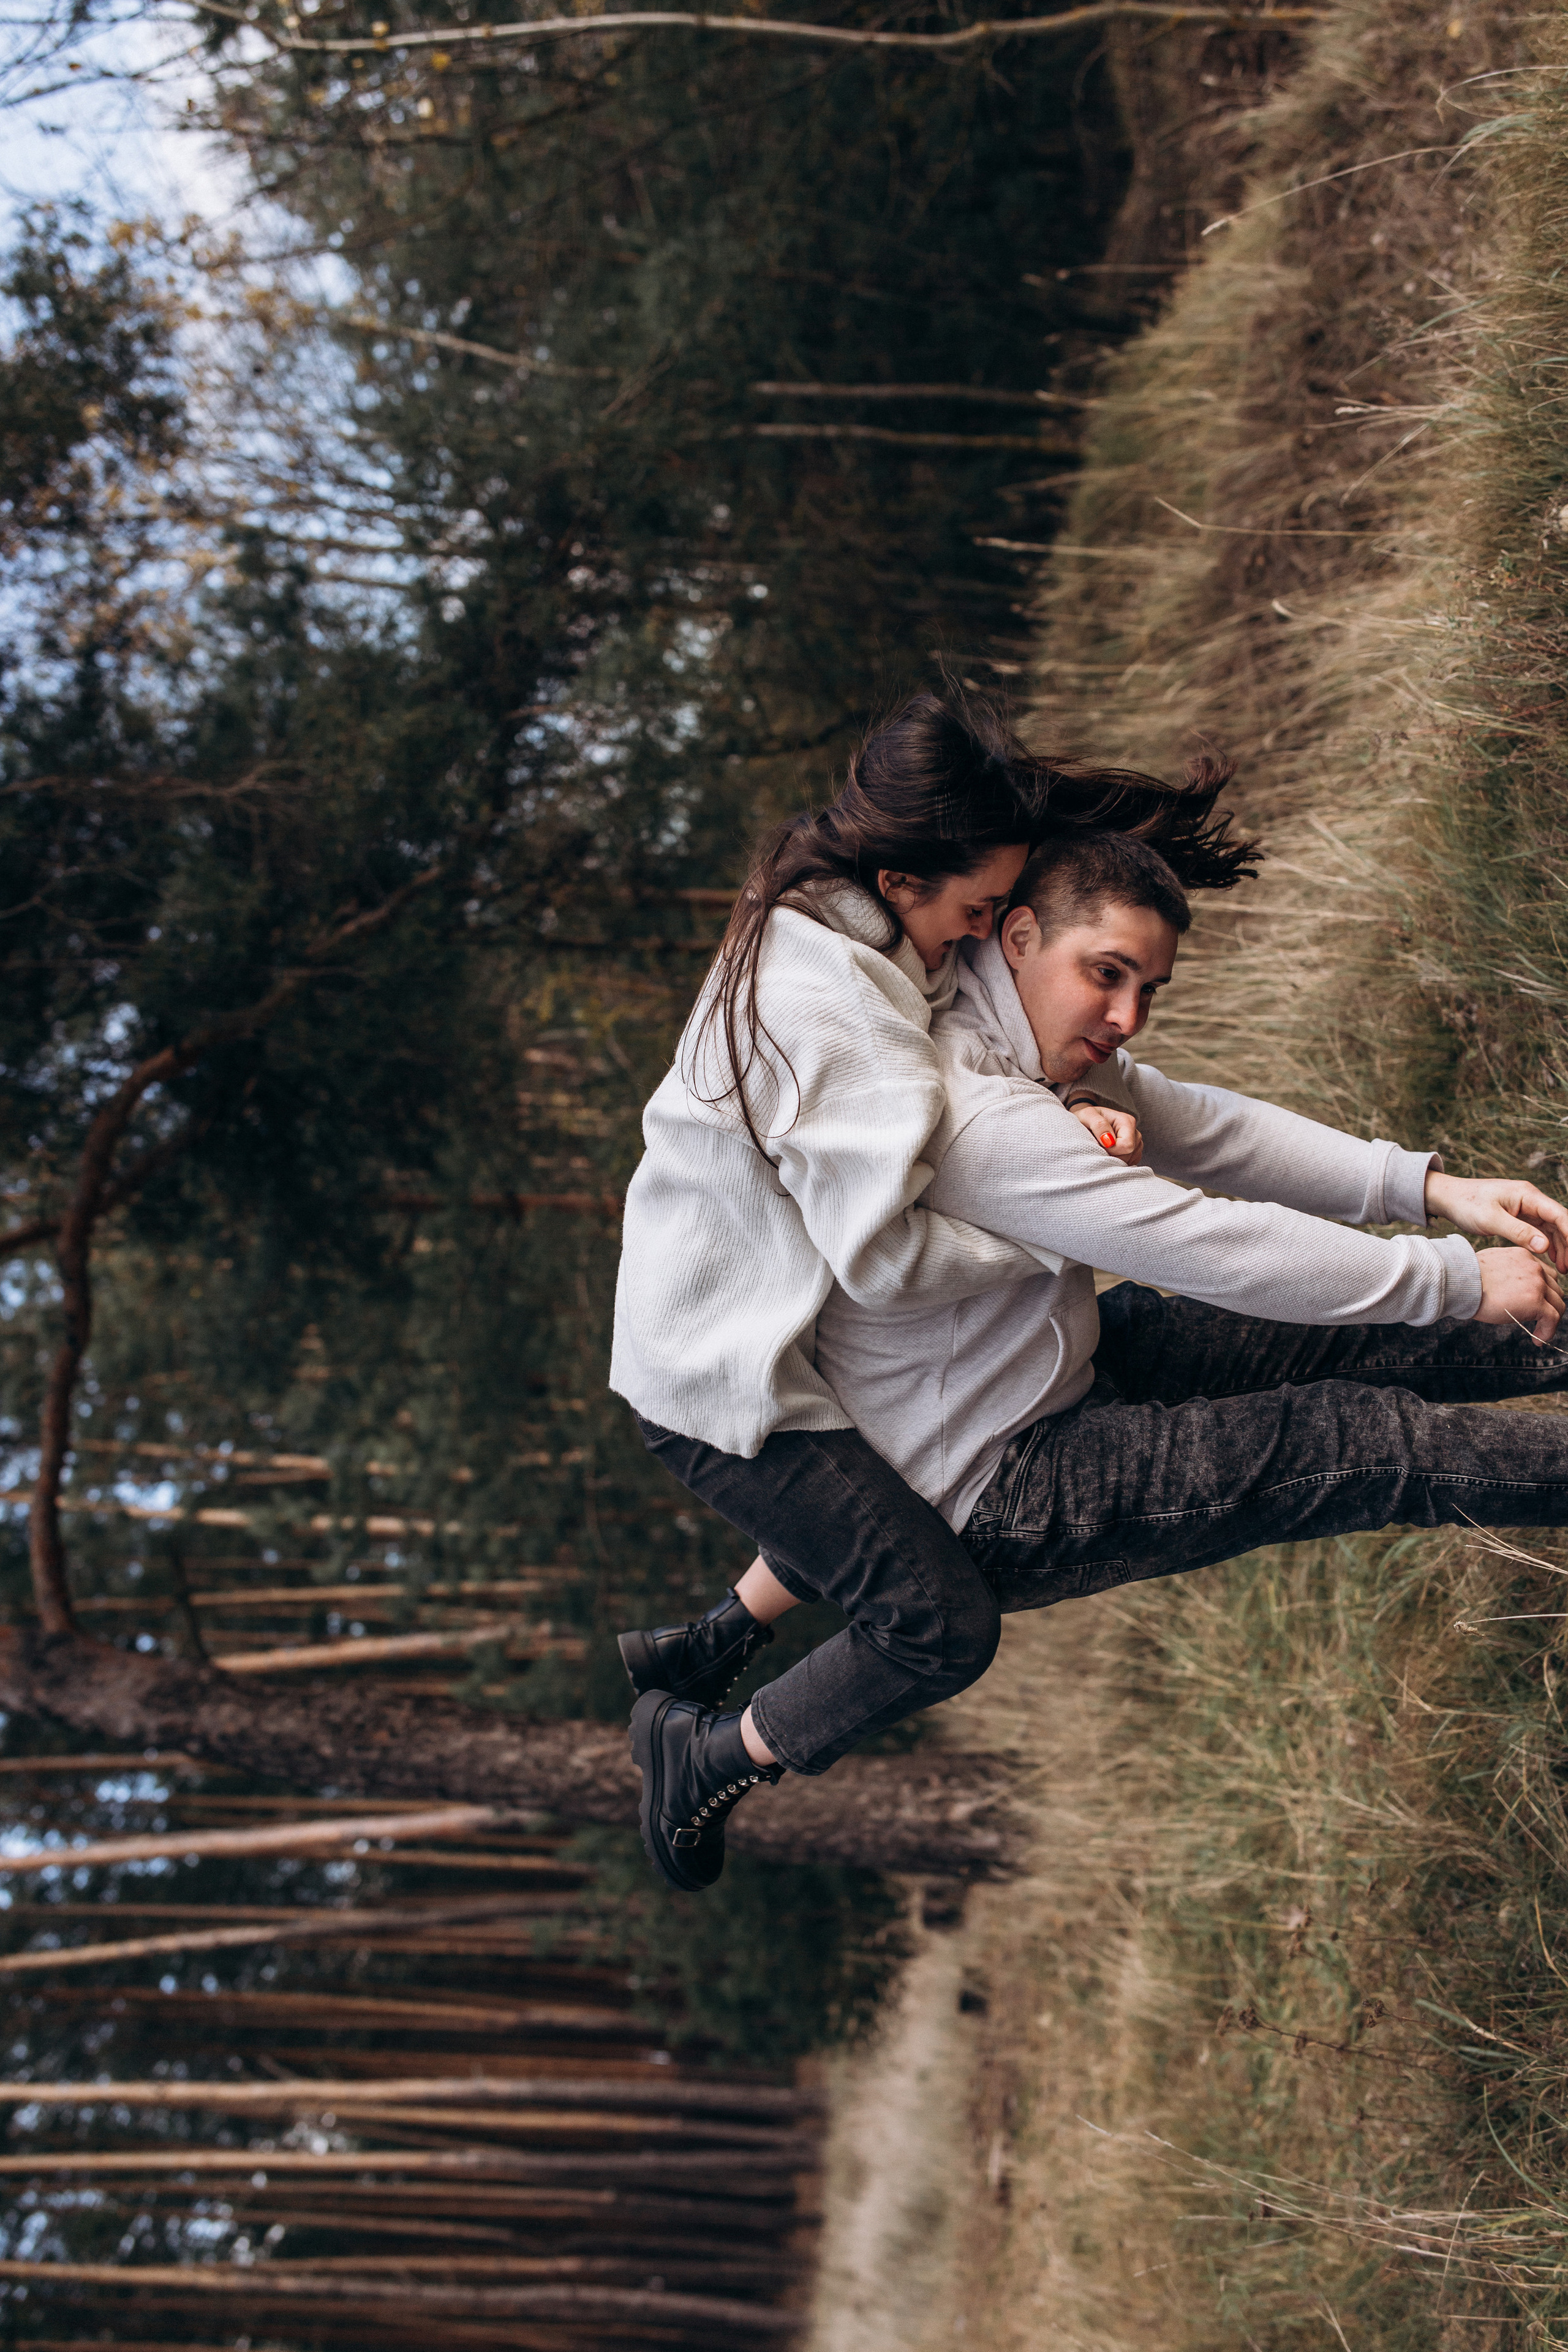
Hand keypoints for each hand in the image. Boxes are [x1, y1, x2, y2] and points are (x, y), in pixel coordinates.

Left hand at [1069, 1101, 1142, 1165]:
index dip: (1111, 1150)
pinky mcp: (1133, 1154)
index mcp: (1127, 1121)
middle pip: (1128, 1155)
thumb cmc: (1086, 1118)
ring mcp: (1136, 1144)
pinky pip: (1128, 1165)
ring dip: (1112, 1159)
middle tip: (1098, 1146)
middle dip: (1111, 1155)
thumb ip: (1099, 1125)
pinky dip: (1115, 1163)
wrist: (1086, 1122)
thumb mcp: (1087, 1115)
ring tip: (1102, 1149)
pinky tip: (1107, 1154)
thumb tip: (1109, 1141)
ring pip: (1128, 1161)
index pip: (1126, 1145)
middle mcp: (1135, 1133)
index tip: (1099, 1145)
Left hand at [1425, 1170, 1567, 1272]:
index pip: (1559, 1215)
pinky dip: (1546, 1244)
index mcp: (1527, 1195)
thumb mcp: (1491, 1220)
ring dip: (1559, 1246)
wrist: (1447, 1197)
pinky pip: (1540, 1230)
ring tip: (1562, 1268)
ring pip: (1551, 1228)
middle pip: (1559, 1222)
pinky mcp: (1519, 1216)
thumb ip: (1518, 1232)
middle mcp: (1531, 1199)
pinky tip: (1549, 1258)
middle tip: (1567, 1267)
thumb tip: (1545, 1246)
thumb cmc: (1466, 1204)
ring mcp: (1526, 1207)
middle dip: (1567, 1244)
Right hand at [1472, 1244, 1562, 1344]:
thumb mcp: (1492, 1266)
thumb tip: (1505, 1288)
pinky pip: (1553, 1318)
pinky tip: (1537, 1339)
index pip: (1545, 1273)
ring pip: (1558, 1304)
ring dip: (1550, 1319)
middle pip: (1554, 1289)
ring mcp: (1537, 1284)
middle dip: (1548, 1305)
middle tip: (1537, 1319)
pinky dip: (1548, 1331)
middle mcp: (1534, 1267)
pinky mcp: (1535, 1302)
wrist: (1460, 1282)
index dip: (1543, 1290)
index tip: (1534, 1302)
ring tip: (1538, 1331)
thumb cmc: (1466, 1278)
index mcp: (1524, 1256)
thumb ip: (1507, 1272)